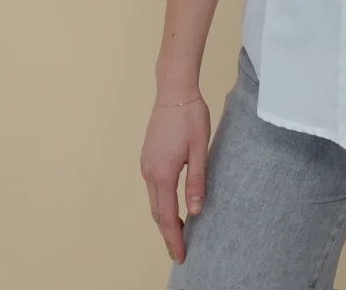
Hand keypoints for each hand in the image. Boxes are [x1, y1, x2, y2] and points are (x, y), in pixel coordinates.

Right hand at [140, 94, 210, 264]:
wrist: (174, 90)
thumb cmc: (190, 116)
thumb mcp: (199, 148)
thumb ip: (196, 180)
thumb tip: (195, 210)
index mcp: (163, 173)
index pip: (168, 216)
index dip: (174, 238)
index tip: (180, 256)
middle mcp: (149, 172)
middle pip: (157, 212)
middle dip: (168, 233)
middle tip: (180, 252)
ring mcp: (146, 164)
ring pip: (154, 201)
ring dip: (164, 219)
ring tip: (178, 233)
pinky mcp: (147, 157)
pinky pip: (152, 188)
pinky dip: (161, 203)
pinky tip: (171, 206)